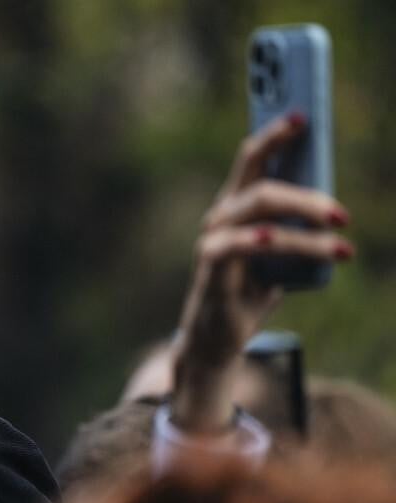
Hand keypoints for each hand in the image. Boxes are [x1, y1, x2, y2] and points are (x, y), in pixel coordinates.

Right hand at [172, 113, 352, 430]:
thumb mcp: (282, 252)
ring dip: (301, 222)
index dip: (275, 134)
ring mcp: (213, 239)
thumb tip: (332, 206)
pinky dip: (258, 240)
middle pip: (261, 182)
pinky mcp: (210, 268)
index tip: (303, 115)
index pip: (254, 159)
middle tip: (342, 214)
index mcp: (238, 205)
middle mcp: (222, 215)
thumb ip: (296, 225)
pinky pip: (233, 245)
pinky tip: (276, 240)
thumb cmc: (252, 289)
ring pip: (258, 210)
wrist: (219, 337)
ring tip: (339, 243)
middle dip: (306, 193)